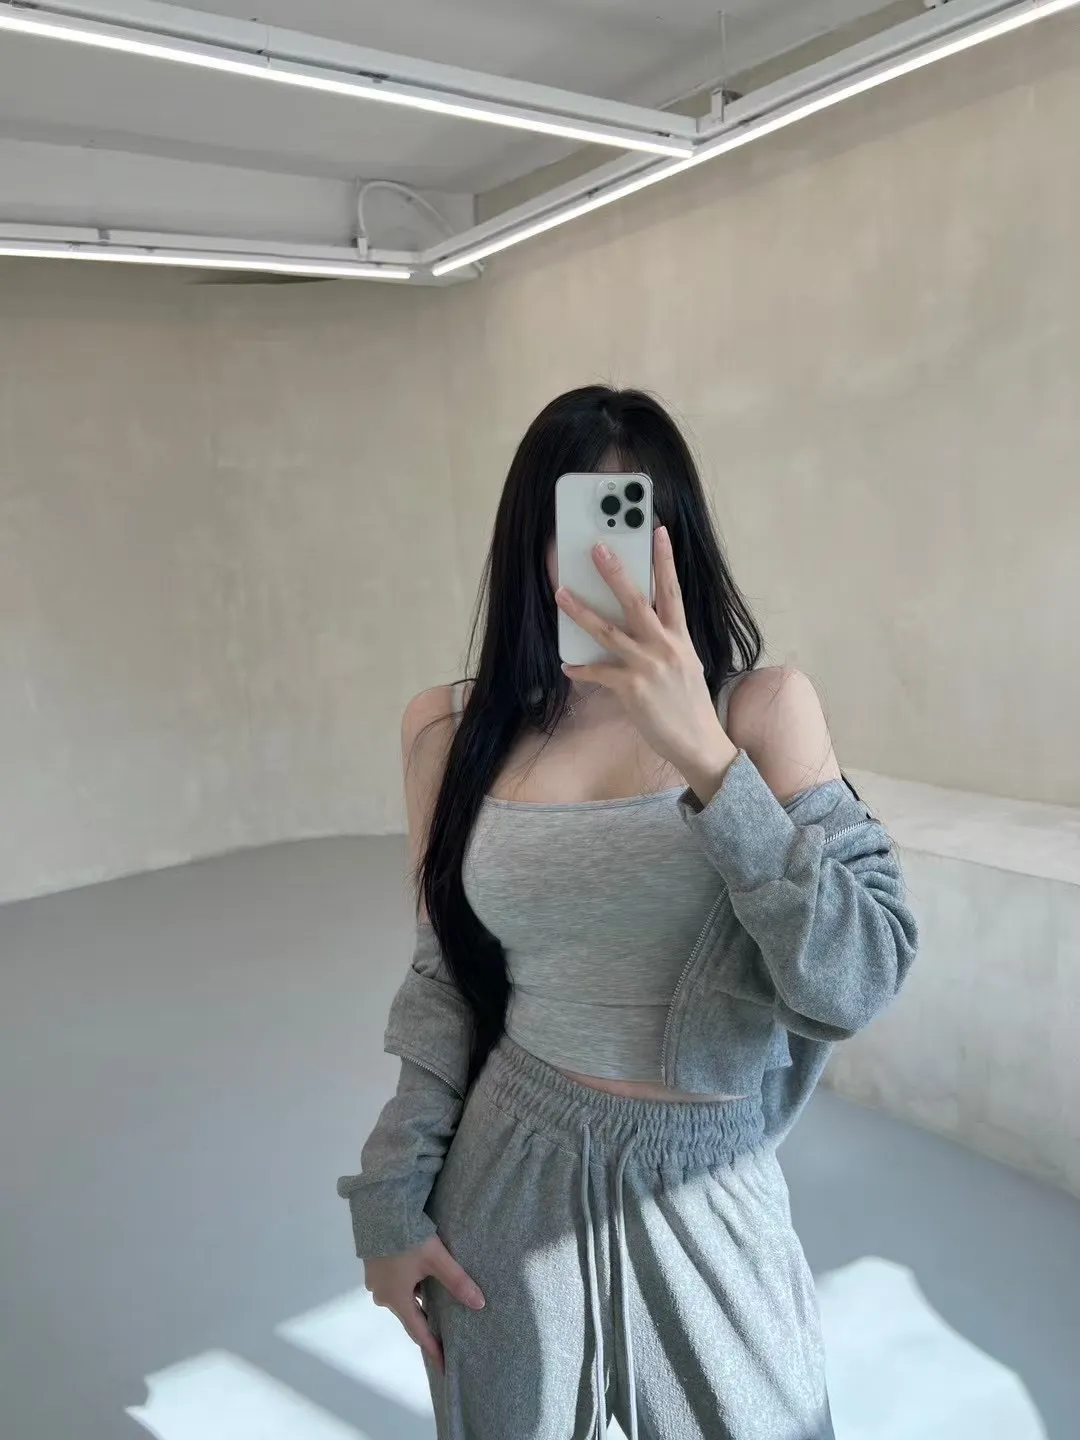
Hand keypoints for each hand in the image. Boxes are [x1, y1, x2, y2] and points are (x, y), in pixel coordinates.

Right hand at [364, 1233, 484, 1373]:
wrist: (380, 1209)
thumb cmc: (408, 1237)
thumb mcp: (436, 1259)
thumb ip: (457, 1281)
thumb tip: (480, 1304)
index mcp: (396, 1298)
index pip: (418, 1331)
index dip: (432, 1348)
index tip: (444, 1365)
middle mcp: (382, 1294)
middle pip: (409, 1313)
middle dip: (426, 1321)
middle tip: (444, 1332)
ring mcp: (375, 1280)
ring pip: (402, 1296)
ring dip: (417, 1299)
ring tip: (435, 1300)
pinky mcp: (373, 1265)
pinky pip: (395, 1283)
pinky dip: (408, 1285)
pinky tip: (419, 1276)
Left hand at [555, 526, 737, 804]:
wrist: (699, 742)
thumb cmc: (689, 704)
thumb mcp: (686, 664)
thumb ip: (665, 642)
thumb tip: (639, 627)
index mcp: (680, 637)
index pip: (673, 590)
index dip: (665, 559)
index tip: (658, 530)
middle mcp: (665, 646)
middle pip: (637, 601)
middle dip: (615, 573)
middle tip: (597, 549)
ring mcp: (648, 667)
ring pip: (608, 632)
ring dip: (581, 612)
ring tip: (561, 594)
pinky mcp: (633, 689)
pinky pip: (599, 673)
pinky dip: (581, 670)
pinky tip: (567, 666)